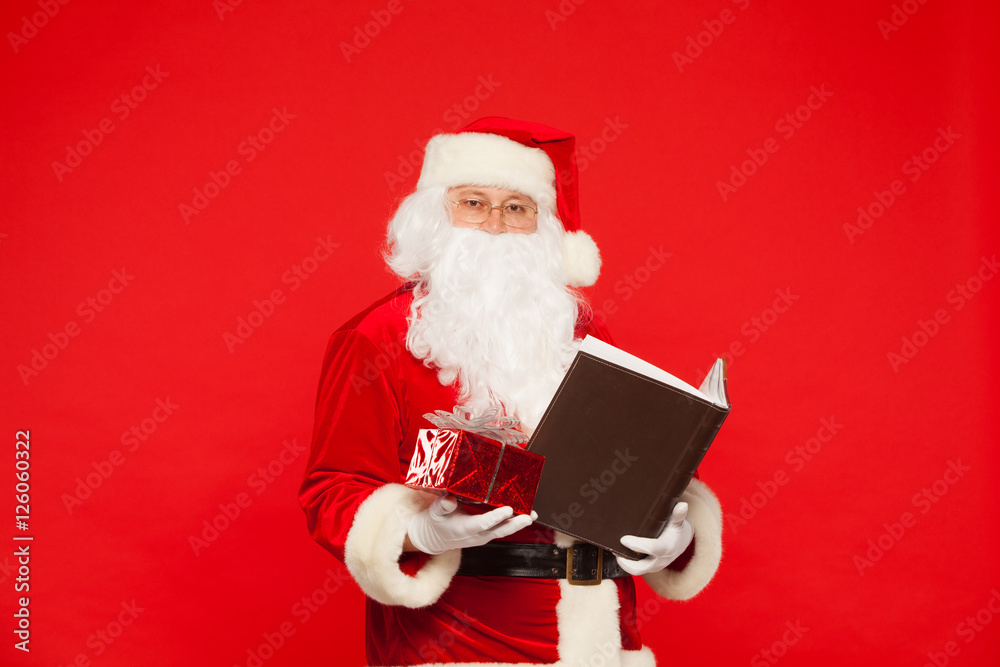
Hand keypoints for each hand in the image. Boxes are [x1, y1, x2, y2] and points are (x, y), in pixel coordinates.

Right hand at [406, 494, 535, 554]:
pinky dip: (513, 522)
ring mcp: (484, 536)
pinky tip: (524, 514)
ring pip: (504, 531)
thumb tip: (449, 499)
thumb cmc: (437, 521)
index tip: (508, 509)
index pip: (483, 523)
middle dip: (516, 524)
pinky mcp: (487, 534)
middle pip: (500, 530)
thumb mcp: (435, 512)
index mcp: (465, 528)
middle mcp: (477, 534)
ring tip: (532, 515)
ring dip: (519, 524)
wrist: (436, 538)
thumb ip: (442, 505)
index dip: (496, 517)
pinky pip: (502, 529)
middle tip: (529, 516)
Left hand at [615, 502, 692, 575]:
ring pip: (637, 571)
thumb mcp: (678, 522)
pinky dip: (627, 564)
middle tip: (615, 550)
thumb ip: (678, 515)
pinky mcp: (649, 568)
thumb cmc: (676, 530)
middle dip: (626, 561)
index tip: (624, 539)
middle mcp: (660, 560)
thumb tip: (683, 505)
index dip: (637, 545)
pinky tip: (620, 554)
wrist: (680, 543)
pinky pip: (637, 570)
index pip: (651, 549)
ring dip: (624, 563)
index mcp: (667, 548)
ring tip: (616, 551)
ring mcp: (655, 566)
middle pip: (641, 567)